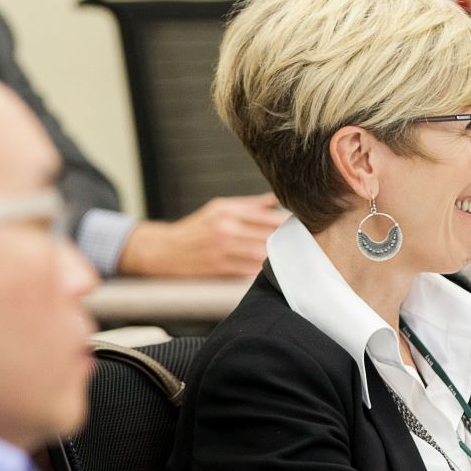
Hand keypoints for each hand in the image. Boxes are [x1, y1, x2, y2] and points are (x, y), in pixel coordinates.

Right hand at [117, 193, 286, 277]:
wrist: (164, 251)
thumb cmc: (195, 228)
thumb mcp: (218, 208)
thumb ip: (249, 206)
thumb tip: (276, 199)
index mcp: (227, 212)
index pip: (267, 217)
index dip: (288, 223)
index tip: (303, 227)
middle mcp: (225, 230)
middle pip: (267, 236)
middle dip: (288, 241)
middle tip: (305, 244)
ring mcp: (222, 251)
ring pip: (261, 255)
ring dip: (278, 258)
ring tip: (293, 259)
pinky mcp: (218, 270)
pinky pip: (249, 272)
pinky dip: (262, 271)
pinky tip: (273, 272)